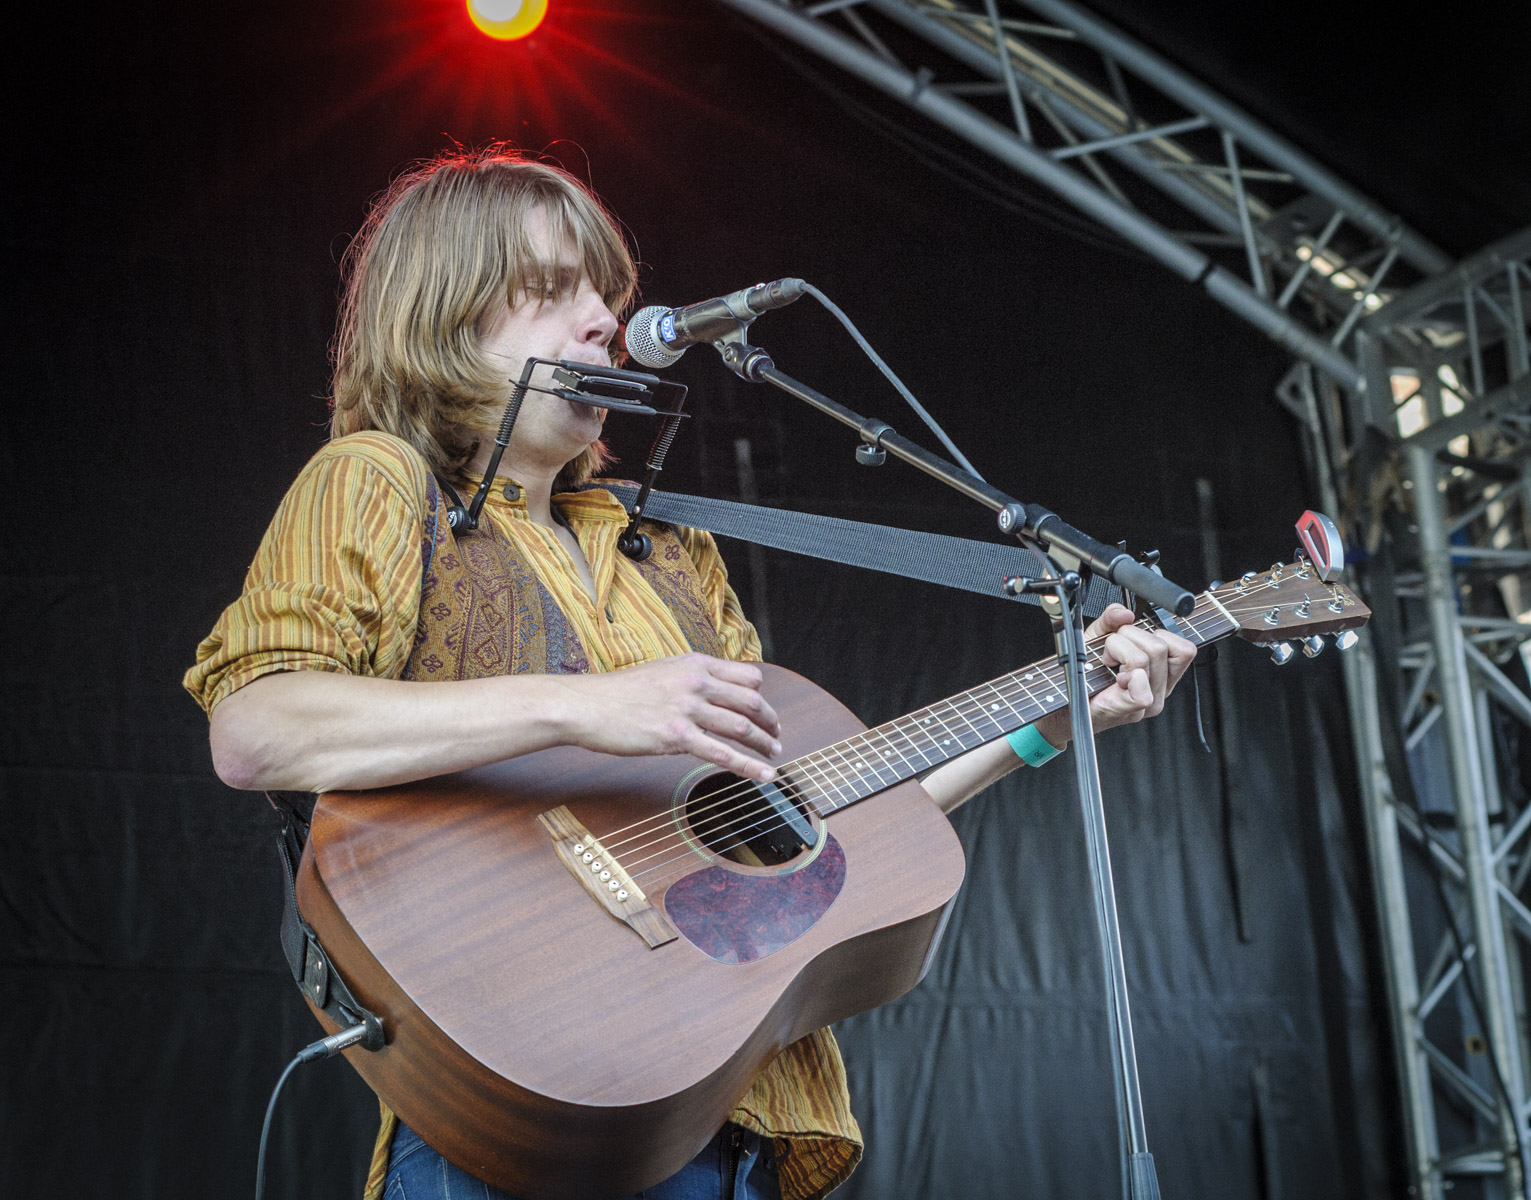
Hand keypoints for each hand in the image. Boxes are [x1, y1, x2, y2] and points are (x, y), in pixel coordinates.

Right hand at [556, 654, 781, 781]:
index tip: (764, 711)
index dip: (762, 696)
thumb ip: (689, 679)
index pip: (747, 675)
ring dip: (765, 744)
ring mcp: (687, 709)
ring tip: (774, 755)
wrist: (587, 706)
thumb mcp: (661, 671)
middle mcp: (696, 682)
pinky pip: (722, 754)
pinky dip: (749, 767)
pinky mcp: (677, 736)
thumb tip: (711, 694)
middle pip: (751, 701)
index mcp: (694, 664)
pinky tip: (764, 775)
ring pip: (742, 727)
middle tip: (777, 736)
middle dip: (770, 722)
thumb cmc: (618, 693)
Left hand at [1032, 603, 1195, 749]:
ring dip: (1117, 650)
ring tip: (1106, 663)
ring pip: (1145, 657)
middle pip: (1159, 646)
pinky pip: (1139, 679)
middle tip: (1110, 654)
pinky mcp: (1131, 708)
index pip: (1185, 649)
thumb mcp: (1098, 638)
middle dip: (1127, 638)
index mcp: (1162, 674)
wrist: (1065, 705)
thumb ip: (1112, 619)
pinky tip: (1112, 676)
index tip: (1132, 641)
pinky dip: (1124, 668)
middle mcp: (1160, 690)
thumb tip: (1124, 613)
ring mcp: (1149, 702)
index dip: (1157, 634)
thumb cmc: (1084, 676)